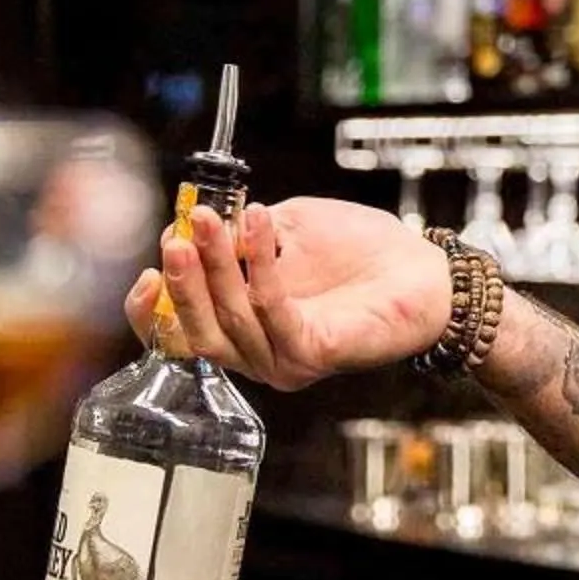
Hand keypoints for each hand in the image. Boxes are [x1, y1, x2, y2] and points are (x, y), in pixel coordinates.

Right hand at [124, 197, 452, 390]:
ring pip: (230, 320)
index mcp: (243, 326)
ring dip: (218, 264)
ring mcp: (283, 359)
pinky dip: (261, 265)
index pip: (179, 331)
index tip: (152, 262)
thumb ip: (241, 234)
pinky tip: (262, 226)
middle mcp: (258, 351)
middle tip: (180, 233)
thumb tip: (197, 226)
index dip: (154, 306)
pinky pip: (272, 310)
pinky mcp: (311, 355)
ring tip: (216, 219)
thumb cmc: (362, 252)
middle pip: (196, 331)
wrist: (426, 273)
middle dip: (183, 278)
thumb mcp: (287, 228)